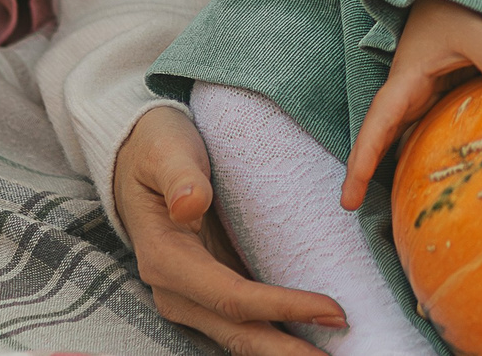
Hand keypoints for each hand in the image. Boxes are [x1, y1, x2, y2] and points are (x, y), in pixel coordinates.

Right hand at [113, 105, 347, 355]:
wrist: (135, 155)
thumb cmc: (155, 148)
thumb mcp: (166, 150)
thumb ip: (180, 176)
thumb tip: (191, 204)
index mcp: (165, 259)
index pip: (232, 297)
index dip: (283, 308)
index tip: (332, 309)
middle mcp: (175, 290)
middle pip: (239, 333)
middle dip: (290, 350)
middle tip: (346, 354)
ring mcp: (190, 296)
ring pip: (241, 336)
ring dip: (285, 349)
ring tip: (336, 354)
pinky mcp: (206, 292)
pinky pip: (243, 323)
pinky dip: (276, 334)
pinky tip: (311, 338)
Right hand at [342, 0, 481, 209]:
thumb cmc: (458, 10)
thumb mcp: (478, 33)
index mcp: (405, 80)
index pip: (378, 124)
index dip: (362, 159)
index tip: (349, 191)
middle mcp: (404, 94)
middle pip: (377, 136)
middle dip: (361, 169)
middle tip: (348, 206)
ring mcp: (415, 98)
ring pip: (394, 137)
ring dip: (382, 165)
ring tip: (382, 206)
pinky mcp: (430, 100)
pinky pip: (416, 132)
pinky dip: (411, 156)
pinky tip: (419, 182)